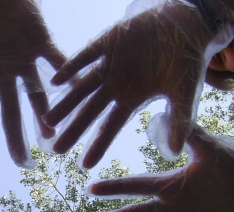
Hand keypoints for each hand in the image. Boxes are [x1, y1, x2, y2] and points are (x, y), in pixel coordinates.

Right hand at [0, 0, 66, 167]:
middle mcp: (3, 74)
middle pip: (10, 113)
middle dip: (16, 138)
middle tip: (24, 163)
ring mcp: (23, 61)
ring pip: (36, 94)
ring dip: (43, 115)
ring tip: (51, 137)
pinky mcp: (40, 43)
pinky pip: (57, 60)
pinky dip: (68, 73)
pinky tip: (76, 89)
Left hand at [45, 1, 233, 167]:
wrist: (187, 24)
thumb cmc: (187, 61)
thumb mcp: (185, 93)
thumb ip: (179, 121)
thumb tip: (174, 153)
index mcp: (131, 99)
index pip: (111, 127)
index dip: (98, 145)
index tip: (84, 165)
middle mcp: (116, 85)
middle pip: (89, 111)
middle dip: (73, 130)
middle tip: (55, 150)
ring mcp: (109, 64)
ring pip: (81, 87)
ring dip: (65, 103)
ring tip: (47, 120)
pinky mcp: (107, 41)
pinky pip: (85, 56)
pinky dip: (72, 66)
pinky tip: (56, 80)